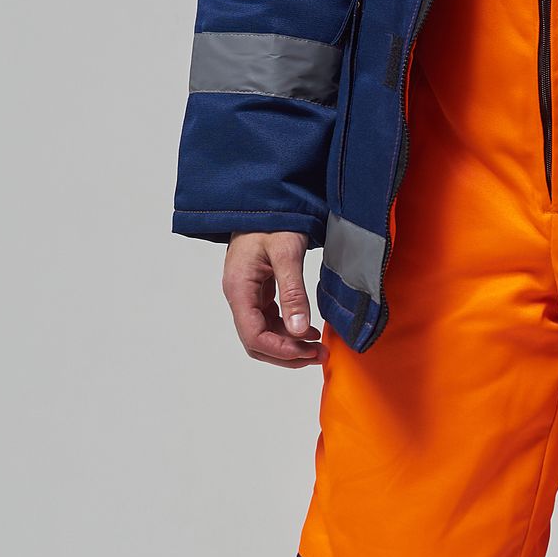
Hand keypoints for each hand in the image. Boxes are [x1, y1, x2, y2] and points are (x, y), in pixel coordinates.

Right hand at [223, 230, 322, 366]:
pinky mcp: (258, 290)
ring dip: (289, 345)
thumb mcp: (287, 253)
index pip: (254, 336)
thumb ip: (292, 292)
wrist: (265, 200)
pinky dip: (288, 330)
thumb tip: (300, 330)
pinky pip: (270, 320)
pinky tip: (309, 331)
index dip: (280, 350)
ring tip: (318, 348)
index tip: (308, 353)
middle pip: (256, 342)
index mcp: (239, 288)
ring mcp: (247, 294)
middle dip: (287, 354)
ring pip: (264, 333)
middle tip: (318, 356)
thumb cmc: (273, 220)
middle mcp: (239, 295)